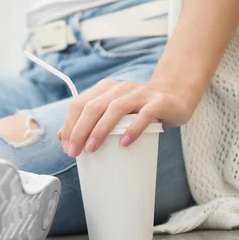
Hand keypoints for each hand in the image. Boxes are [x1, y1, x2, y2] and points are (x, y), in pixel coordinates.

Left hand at [58, 79, 194, 156]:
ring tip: (92, 148)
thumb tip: (62, 136)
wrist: (175, 94)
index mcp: (105, 89)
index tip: (66, 146)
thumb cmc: (139, 107)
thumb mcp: (112, 109)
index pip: (79, 104)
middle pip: (93, 107)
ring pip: (115, 109)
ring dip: (101, 129)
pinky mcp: (158, 102)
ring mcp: (140, 94)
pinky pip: (144, 115)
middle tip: (74, 152)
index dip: (70, 125)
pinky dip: (133, 129)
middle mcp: (120, 88)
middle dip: (79, 130)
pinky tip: (124, 143)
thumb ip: (90, 119)